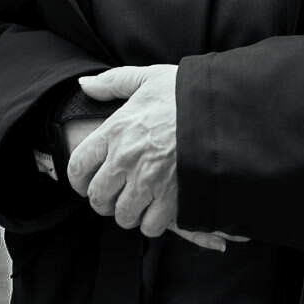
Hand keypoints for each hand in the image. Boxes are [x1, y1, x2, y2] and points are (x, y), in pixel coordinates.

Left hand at [66, 64, 188, 239]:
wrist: (225, 110)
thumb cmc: (187, 93)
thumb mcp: (149, 78)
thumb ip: (113, 82)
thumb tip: (84, 84)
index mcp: (115, 129)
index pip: (77, 166)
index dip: (79, 180)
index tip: (87, 182)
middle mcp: (126, 158)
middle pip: (98, 198)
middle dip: (104, 200)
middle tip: (116, 195)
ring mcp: (148, 181)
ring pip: (122, 215)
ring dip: (129, 212)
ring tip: (139, 202)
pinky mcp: (172, 198)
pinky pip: (150, 225)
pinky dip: (153, 222)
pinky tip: (160, 209)